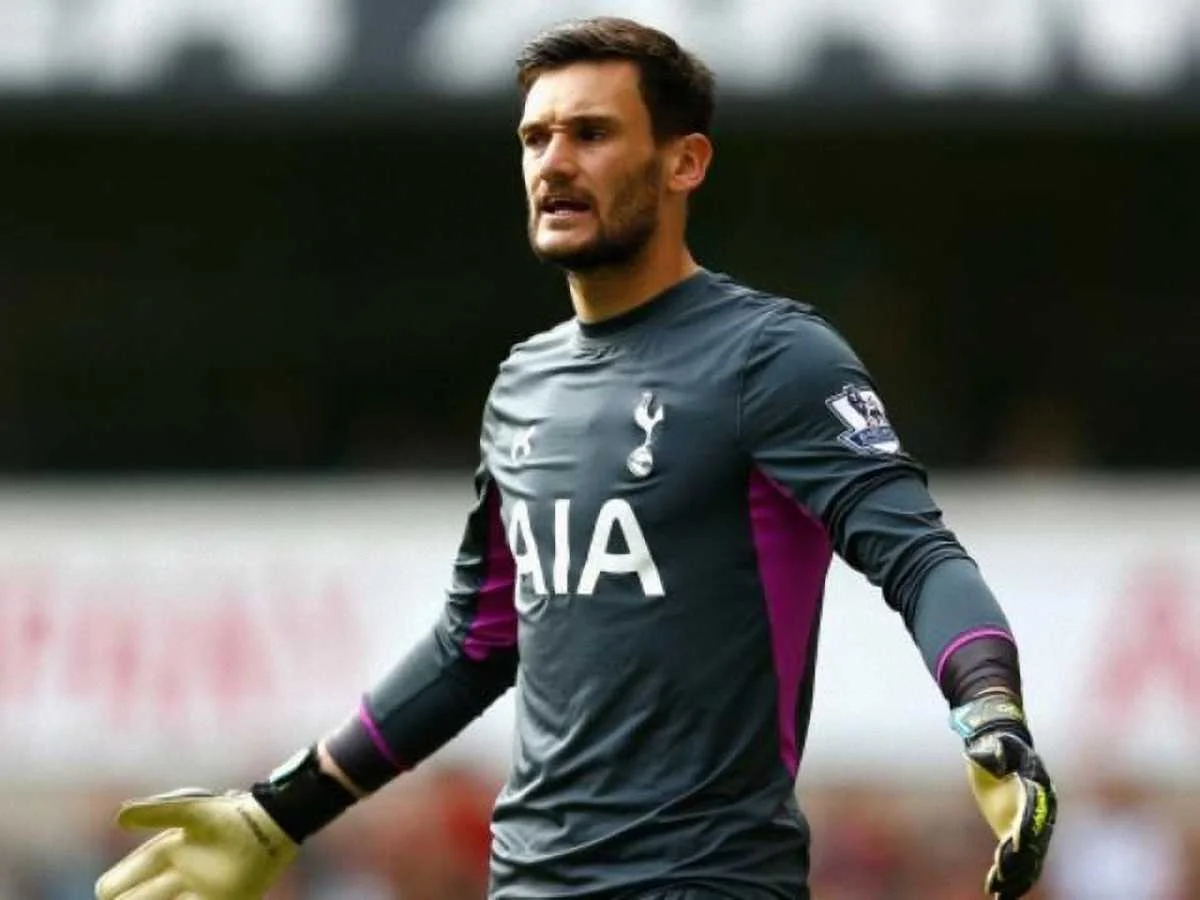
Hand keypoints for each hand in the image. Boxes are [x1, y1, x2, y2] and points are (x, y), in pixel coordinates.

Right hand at [95, 789, 297, 899]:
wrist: (270, 824)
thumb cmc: (229, 815)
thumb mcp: (190, 810)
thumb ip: (157, 812)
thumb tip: (118, 818)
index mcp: (166, 852)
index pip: (123, 879)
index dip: (112, 887)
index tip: (107, 891)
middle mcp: (177, 876)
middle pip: (139, 899)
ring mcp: (198, 890)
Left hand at [953, 694, 1056, 898]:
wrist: (1001, 746)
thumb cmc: (997, 744)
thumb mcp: (996, 743)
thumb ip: (996, 749)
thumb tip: (992, 751)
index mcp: (1038, 790)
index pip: (1033, 813)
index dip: (1025, 828)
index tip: (1015, 842)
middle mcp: (1040, 812)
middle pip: (1033, 841)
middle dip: (1019, 859)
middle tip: (1002, 872)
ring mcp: (1030, 825)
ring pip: (1028, 857)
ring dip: (1015, 876)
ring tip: (1000, 894)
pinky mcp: (1016, 833)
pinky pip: (1019, 859)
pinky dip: (1011, 876)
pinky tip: (998, 893)